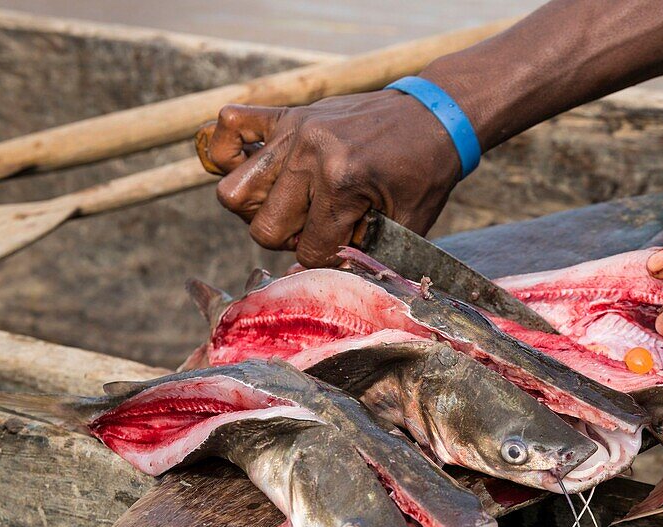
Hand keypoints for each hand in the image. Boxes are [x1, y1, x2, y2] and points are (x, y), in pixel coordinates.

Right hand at [207, 91, 461, 266]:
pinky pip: (229, 126)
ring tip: (292, 205)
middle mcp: (308, 153)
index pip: (309, 250)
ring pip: (235, 191)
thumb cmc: (424, 174)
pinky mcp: (287, 113)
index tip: (346, 249)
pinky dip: (228, 151)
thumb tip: (311, 278)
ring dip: (260, 209)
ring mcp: (293, 130)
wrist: (434, 116)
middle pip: (264, 227)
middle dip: (291, 239)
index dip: (328, 260)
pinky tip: (256, 167)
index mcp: (341, 182)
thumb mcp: (408, 224)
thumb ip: (366, 256)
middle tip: (319, 228)